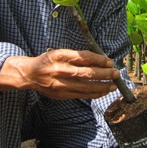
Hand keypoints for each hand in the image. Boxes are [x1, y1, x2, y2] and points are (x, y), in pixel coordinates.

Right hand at [0, 49, 119, 99]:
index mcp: (60, 56)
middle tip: (116, 73)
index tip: (109, 61)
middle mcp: (60, 70)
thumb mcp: (60, 52)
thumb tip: (99, 59)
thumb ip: (77, 55)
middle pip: (87, 73)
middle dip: (104, 74)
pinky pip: (81, 95)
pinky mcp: (61, 94)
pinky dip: (94, 94)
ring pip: (86, 86)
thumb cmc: (48, 61)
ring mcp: (61, 84)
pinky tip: (103, 91)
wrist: (30, 75)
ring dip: (102, 86)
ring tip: (113, 85)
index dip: (99, 59)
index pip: (83, 57)